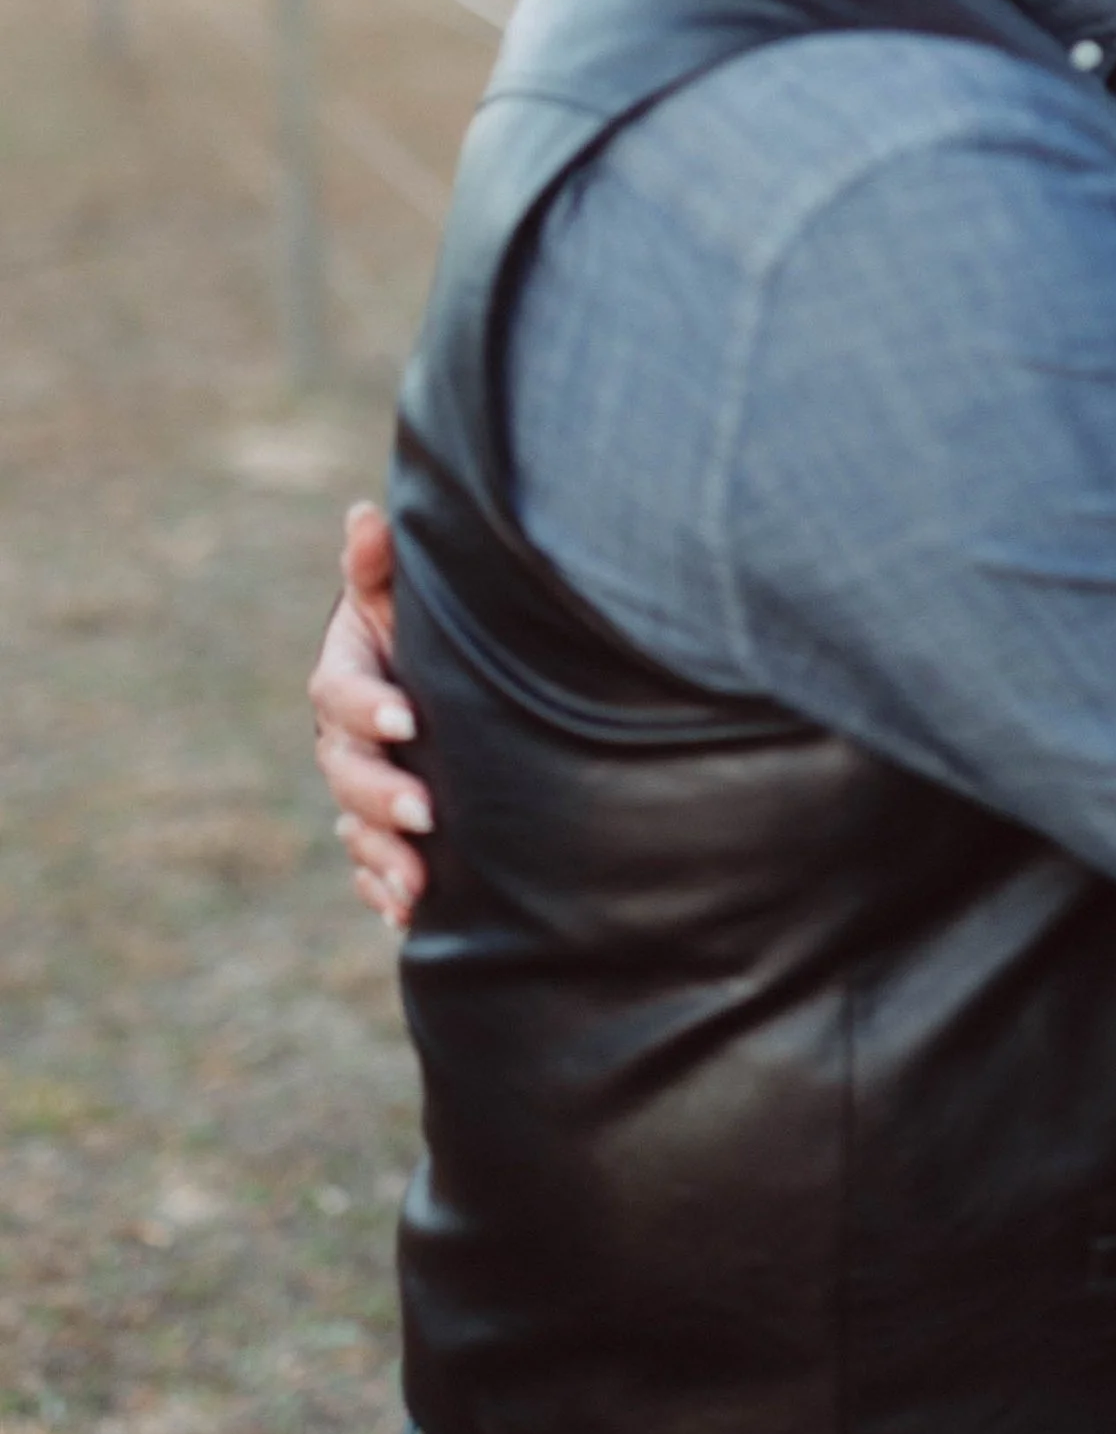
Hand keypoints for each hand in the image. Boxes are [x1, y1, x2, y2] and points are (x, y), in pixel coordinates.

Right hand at [310, 501, 431, 930]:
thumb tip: (366, 516)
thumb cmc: (429, 621)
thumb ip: (382, 564)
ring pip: (356, 830)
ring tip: (417, 886)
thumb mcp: (406, 591)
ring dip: (382, 859)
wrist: (455, 672)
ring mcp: (362, 790)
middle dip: (381, 796)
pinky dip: (384, 893)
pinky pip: (372, 870)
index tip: (409, 721)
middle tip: (424, 813)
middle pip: (347, 773)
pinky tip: (410, 918)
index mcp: (348, 676)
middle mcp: (347, 740)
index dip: (369, 709)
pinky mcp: (385, 832)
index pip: (343, 694)